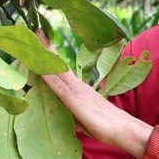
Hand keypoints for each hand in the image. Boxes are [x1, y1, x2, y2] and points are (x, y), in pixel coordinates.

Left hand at [35, 30, 152, 158]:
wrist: (123, 129)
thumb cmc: (107, 126)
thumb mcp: (86, 118)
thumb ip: (77, 113)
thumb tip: (71, 115)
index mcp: (79, 89)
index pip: (62, 70)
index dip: (52, 56)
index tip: (43, 42)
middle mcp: (77, 85)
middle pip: (58, 63)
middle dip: (47, 46)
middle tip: (36, 29)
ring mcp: (75, 91)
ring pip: (56, 68)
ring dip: (44, 53)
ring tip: (35, 36)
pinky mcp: (73, 100)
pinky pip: (56, 84)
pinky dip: (46, 73)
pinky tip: (37, 64)